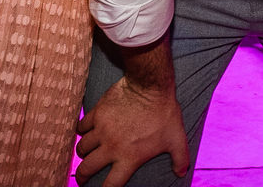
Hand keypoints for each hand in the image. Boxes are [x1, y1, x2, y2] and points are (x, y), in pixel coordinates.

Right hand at [74, 77, 188, 186]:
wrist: (149, 85)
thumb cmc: (164, 112)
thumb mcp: (176, 138)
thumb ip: (180, 158)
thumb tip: (181, 173)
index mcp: (129, 157)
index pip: (111, 184)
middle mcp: (111, 147)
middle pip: (87, 168)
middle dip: (82, 176)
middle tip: (83, 177)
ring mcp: (101, 130)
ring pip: (82, 148)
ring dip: (83, 153)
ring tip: (85, 153)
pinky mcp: (96, 113)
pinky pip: (81, 126)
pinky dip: (81, 130)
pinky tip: (85, 131)